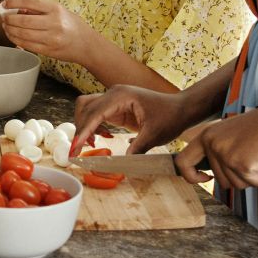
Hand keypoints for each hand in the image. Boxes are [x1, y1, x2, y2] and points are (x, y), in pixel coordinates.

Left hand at [0, 0, 96, 64]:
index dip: (14, 2)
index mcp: (55, 9)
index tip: (6, 3)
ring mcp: (51, 38)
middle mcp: (53, 23)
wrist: (86, 44)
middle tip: (3, 17)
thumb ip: (40, 10)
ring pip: (23, 34)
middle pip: (23, 20)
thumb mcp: (59, 11)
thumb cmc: (72, 25)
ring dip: (10, 30)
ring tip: (6, 27)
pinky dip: (16, 40)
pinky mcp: (48, 50)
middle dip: (9, 19)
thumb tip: (17, 9)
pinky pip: (27, 45)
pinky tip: (12, 36)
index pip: (30, 2)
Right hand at [72, 83, 193, 157]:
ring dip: (85, 126)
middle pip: (85, 108)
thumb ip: (137, 148)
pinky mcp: (117, 105)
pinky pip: (97, 113)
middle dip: (80, 129)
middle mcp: (114, 93)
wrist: (182, 109)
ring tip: (90, 144)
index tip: (75, 148)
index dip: (83, 132)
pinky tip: (103, 137)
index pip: (94, 113)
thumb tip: (121, 164)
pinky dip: (93, 125)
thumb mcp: (154, 135)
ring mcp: (114, 98)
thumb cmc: (171, 117)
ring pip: (88, 108)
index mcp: (121, 96)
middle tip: (78, 151)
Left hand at [176, 106, 257, 190]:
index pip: (182, 161)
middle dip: (241, 178)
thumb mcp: (231, 135)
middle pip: (220, 180)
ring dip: (256, 178)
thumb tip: (213, 177)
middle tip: (257, 164)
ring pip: (237, 185)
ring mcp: (225, 154)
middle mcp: (212, 144)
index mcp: (207, 135)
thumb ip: (219, 151)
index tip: (207, 178)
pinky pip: (255, 184)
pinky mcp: (240, 164)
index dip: (191, 176)